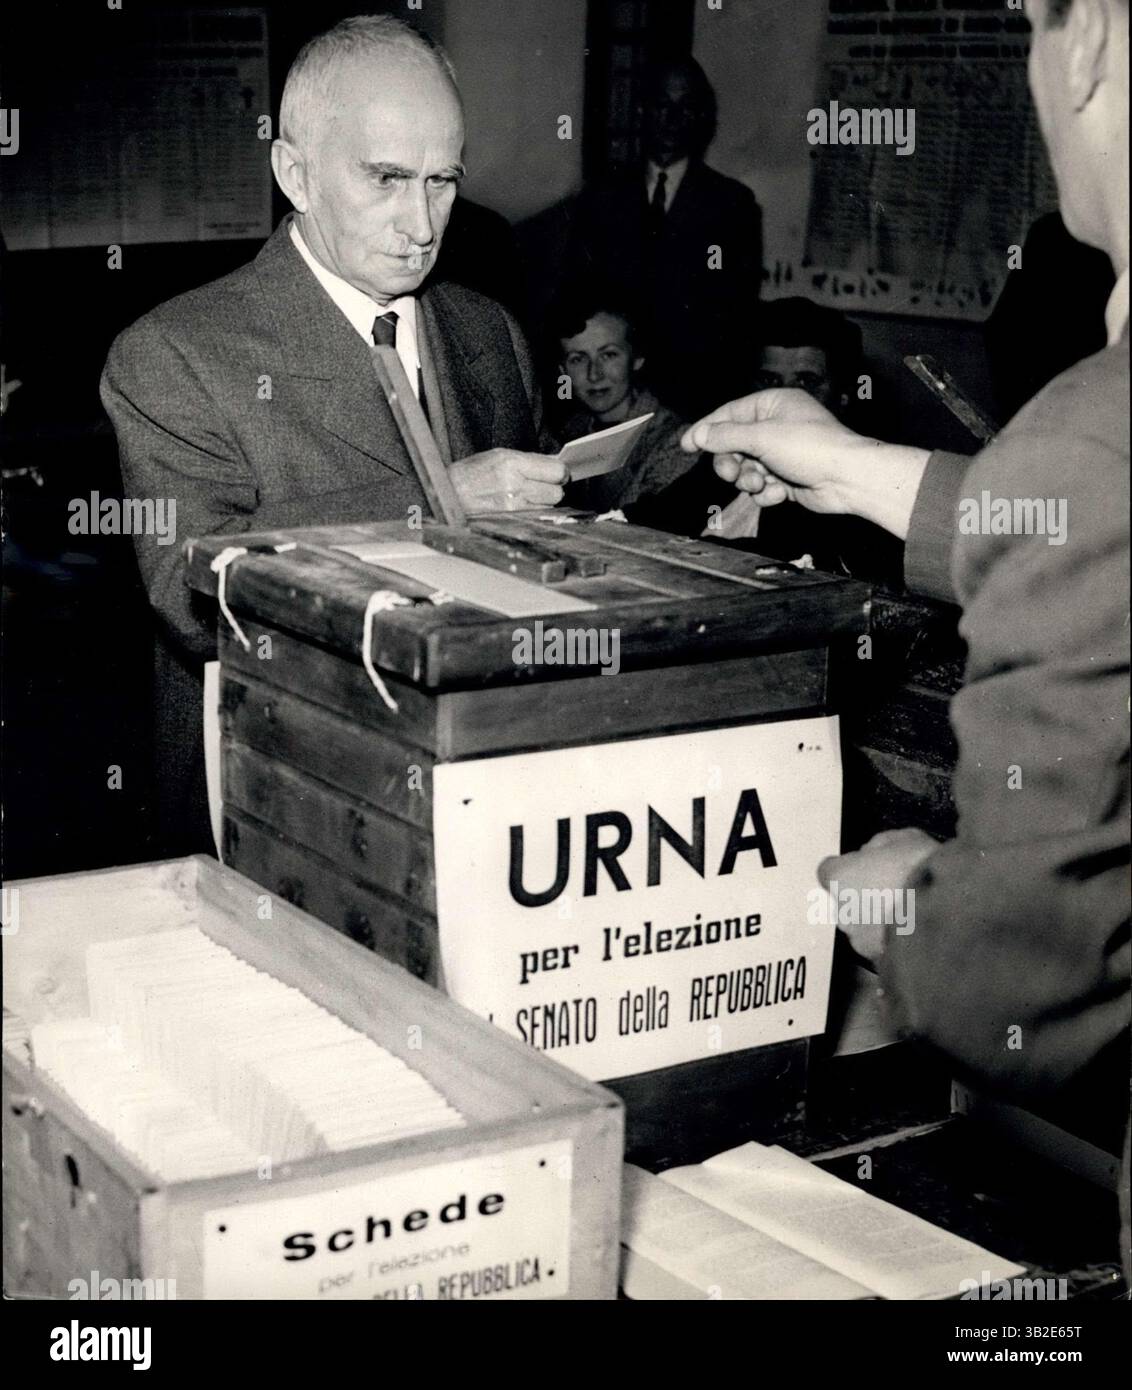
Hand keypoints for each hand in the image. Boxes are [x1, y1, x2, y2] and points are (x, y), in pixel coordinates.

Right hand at [450, 449, 566, 513]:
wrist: (448, 495)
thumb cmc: (471, 474)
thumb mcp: (498, 457)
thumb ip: (528, 461)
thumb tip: (556, 464)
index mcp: (512, 464)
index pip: (556, 470)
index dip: (560, 472)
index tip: (558, 473)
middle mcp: (515, 485)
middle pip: (557, 492)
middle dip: (553, 489)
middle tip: (542, 486)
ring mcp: (513, 507)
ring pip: (548, 507)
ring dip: (543, 502)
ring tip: (526, 495)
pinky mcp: (510, 522)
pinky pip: (535, 517)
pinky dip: (532, 512)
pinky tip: (520, 506)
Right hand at [682, 389, 930, 539]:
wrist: (847, 479)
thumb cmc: (810, 447)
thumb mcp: (761, 436)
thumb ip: (725, 436)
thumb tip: (698, 435)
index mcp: (773, 404)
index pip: (729, 414)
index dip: (706, 430)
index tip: (685, 445)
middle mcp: (777, 426)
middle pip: (734, 445)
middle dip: (731, 463)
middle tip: (731, 474)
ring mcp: (782, 453)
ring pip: (746, 468)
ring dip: (749, 480)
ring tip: (761, 484)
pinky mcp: (788, 477)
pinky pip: (762, 485)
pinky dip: (766, 492)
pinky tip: (780, 493)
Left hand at [817, 828, 937, 964]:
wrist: (949, 914)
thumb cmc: (924, 872)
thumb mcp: (907, 839)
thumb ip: (882, 845)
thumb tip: (877, 852)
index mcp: (840, 878)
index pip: (830, 870)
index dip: (851, 867)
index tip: (869, 866)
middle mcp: (842, 911)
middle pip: (846, 900)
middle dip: (865, 895)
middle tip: (896, 889)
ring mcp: (860, 940)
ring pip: (863, 926)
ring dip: (879, 920)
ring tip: (911, 913)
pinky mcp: (879, 960)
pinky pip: (882, 946)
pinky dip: (894, 940)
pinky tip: (916, 932)